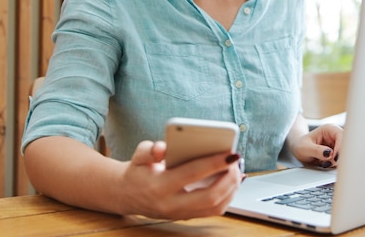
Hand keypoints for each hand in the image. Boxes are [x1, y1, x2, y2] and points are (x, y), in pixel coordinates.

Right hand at [121, 140, 242, 218]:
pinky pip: (213, 211)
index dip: (214, 163)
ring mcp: (180, 213)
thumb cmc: (138, 171)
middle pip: (209, 196)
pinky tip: (233, 182)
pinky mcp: (187, 217)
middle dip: (229, 178)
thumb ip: (149, 149)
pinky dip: (227, 197)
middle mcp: (171, 203)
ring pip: (215, 207)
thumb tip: (163, 148)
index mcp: (159, 186)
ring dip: (231, 189)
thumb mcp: (138, 156)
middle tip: (237, 161)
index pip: (192, 173)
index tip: (230, 153)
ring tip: (237, 170)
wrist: (127, 195)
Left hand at [290, 124, 342, 168]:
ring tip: (323, 163)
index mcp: (329, 129)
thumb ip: (316, 151)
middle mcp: (336, 136)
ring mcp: (338, 145)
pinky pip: (342, 160)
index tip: (334, 158)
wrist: (299, 150)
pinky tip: (325, 164)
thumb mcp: (305, 148)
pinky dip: (335, 165)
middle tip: (328, 163)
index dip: (340, 148)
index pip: (341, 136)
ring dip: (336, 162)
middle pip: (347, 146)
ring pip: (345, 155)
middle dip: (339, 157)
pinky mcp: (338, 153)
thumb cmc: (301, 145)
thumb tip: (329, 154)